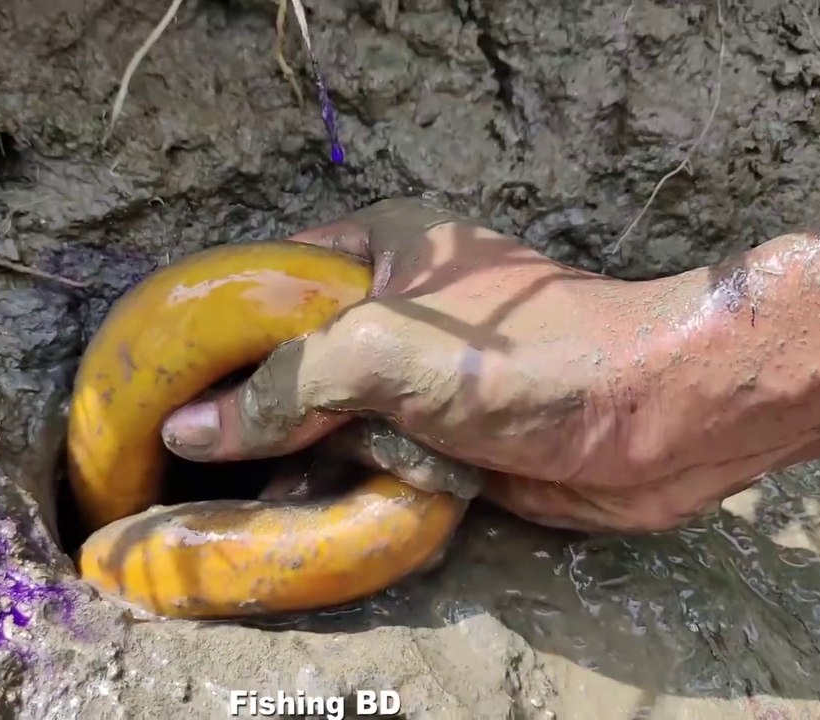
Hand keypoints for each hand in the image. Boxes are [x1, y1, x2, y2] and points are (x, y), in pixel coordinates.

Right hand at [160, 198, 728, 532]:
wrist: (657, 420)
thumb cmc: (526, 359)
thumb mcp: (384, 351)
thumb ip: (284, 384)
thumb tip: (190, 429)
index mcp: (384, 248)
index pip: (272, 276)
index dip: (216, 324)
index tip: (162, 379)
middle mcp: (397, 311)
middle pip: (295, 356)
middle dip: (251, 406)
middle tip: (187, 457)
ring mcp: (424, 380)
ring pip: (330, 419)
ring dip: (296, 458)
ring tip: (233, 498)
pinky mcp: (448, 441)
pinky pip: (373, 463)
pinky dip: (346, 487)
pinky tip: (304, 514)